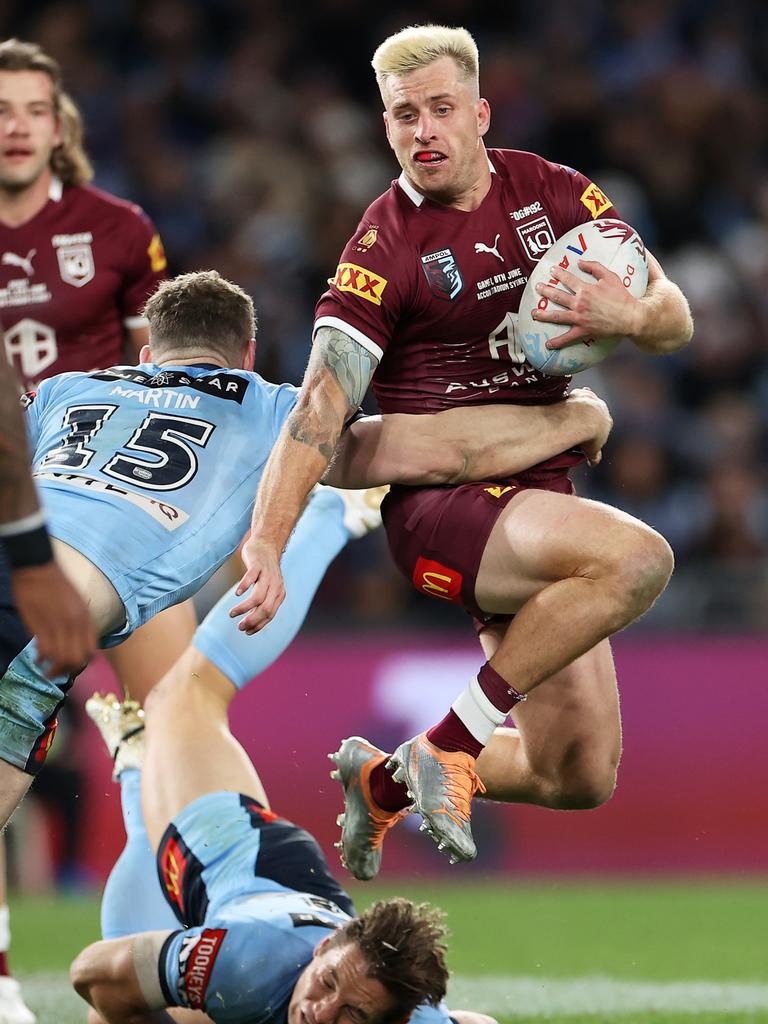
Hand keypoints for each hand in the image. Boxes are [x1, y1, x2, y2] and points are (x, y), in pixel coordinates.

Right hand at [11, 562, 95, 676]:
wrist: (37, 568)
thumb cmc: (54, 582)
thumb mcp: (76, 601)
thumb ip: (78, 621)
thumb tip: (74, 639)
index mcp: (85, 617)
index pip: (92, 649)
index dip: (85, 661)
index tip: (75, 664)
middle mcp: (75, 624)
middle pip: (78, 659)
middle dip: (70, 669)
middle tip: (60, 671)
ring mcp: (58, 626)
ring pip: (62, 659)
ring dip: (55, 669)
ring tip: (47, 671)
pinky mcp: (40, 626)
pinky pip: (45, 651)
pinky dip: (42, 659)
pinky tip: (38, 660)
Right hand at [229, 535, 284, 633]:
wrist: (267, 544)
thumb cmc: (264, 570)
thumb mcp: (267, 587)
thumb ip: (262, 603)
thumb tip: (251, 623)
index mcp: (279, 594)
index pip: (270, 615)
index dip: (258, 625)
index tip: (246, 631)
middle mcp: (275, 586)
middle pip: (266, 609)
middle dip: (252, 620)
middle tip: (239, 626)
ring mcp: (267, 575)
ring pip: (258, 597)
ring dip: (244, 608)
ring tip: (232, 614)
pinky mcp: (257, 565)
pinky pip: (251, 578)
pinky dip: (244, 587)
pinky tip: (237, 594)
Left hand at [533, 259, 640, 348]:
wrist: (630, 317)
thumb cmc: (621, 296)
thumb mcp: (610, 276)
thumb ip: (595, 267)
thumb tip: (580, 262)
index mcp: (585, 289)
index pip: (567, 279)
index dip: (558, 273)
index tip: (551, 270)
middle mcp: (579, 303)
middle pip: (557, 296)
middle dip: (545, 291)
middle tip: (537, 287)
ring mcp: (580, 318)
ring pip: (557, 316)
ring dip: (543, 315)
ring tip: (533, 313)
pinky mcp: (583, 330)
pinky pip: (568, 337)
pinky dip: (557, 342)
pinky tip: (548, 345)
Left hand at [565, 386, 612, 464]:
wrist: (581, 419)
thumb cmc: (589, 435)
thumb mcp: (593, 451)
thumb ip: (594, 457)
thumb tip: (593, 463)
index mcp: (607, 422)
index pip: (602, 426)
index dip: (594, 430)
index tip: (586, 434)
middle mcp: (603, 409)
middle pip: (596, 413)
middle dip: (589, 418)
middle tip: (578, 424)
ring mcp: (593, 400)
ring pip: (589, 402)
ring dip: (583, 406)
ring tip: (573, 414)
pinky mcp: (582, 393)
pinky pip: (580, 393)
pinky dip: (575, 397)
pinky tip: (568, 401)